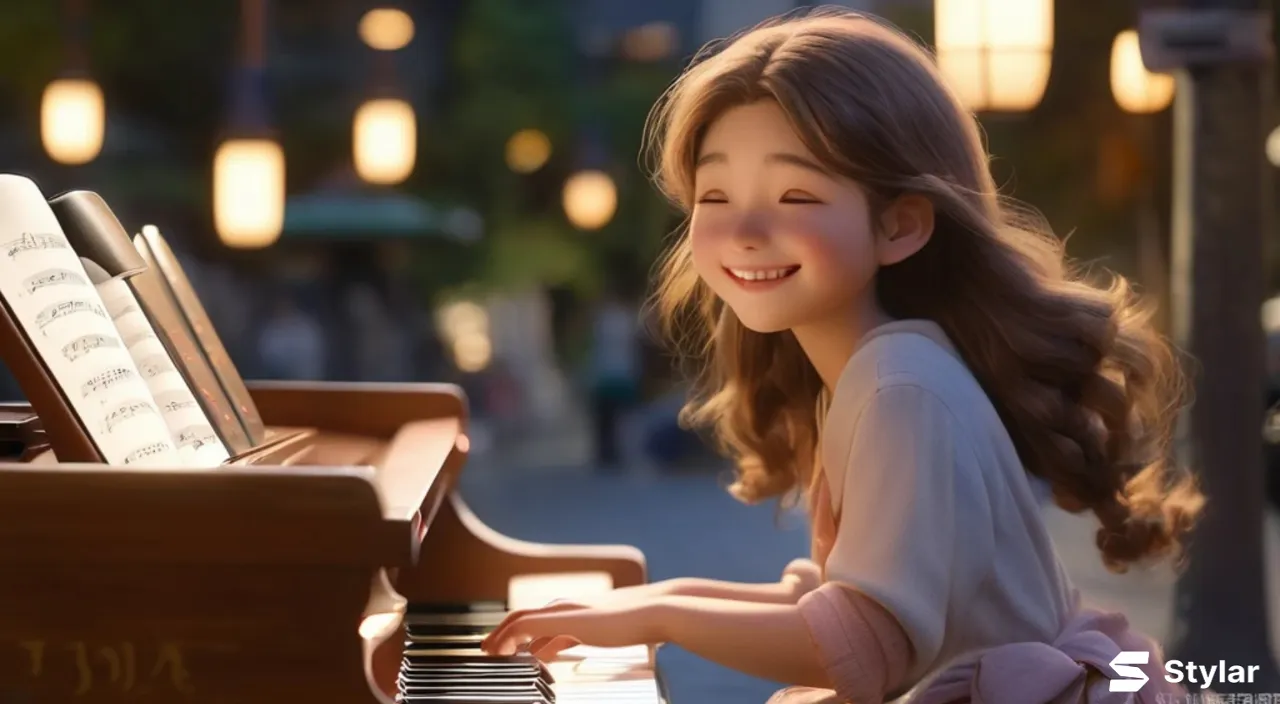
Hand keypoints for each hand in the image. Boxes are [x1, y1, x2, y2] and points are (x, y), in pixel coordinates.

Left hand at [480, 599, 662, 658]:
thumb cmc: (638, 622)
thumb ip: (583, 638)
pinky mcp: (564, 619)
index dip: (516, 632)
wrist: (656, 610)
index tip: (504, 647)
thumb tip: (567, 650)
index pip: (535, 617)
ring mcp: (563, 611)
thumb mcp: (603, 632)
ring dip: (501, 636)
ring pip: (519, 619)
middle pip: (520, 616)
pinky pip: (525, 626)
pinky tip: (507, 653)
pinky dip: (511, 637)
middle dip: (501, 634)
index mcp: (573, 607)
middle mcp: (564, 605)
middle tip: (487, 650)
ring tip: (491, 653)